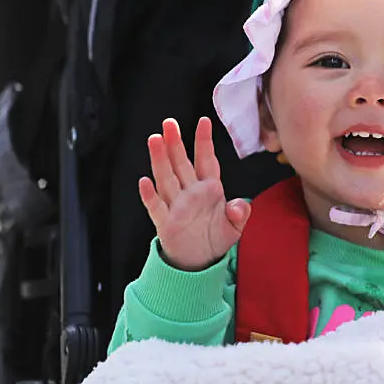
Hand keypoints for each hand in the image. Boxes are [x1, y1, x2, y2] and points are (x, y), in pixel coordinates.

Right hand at [138, 117, 250, 270]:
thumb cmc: (216, 238)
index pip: (205, 160)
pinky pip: (156, 207)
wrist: (200, 262)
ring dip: (160, 160)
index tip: (204, 121)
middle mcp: (190, 193)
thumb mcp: (235, 227)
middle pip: (181, 164)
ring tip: (155, 140)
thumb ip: (239, 214)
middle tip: (169, 123)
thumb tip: (239, 206)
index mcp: (209, 189)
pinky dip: (150, 195)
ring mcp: (176, 206)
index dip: (204, 142)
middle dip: (175, 143)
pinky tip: (145, 181)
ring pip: (166, 178)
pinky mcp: (165, 223)